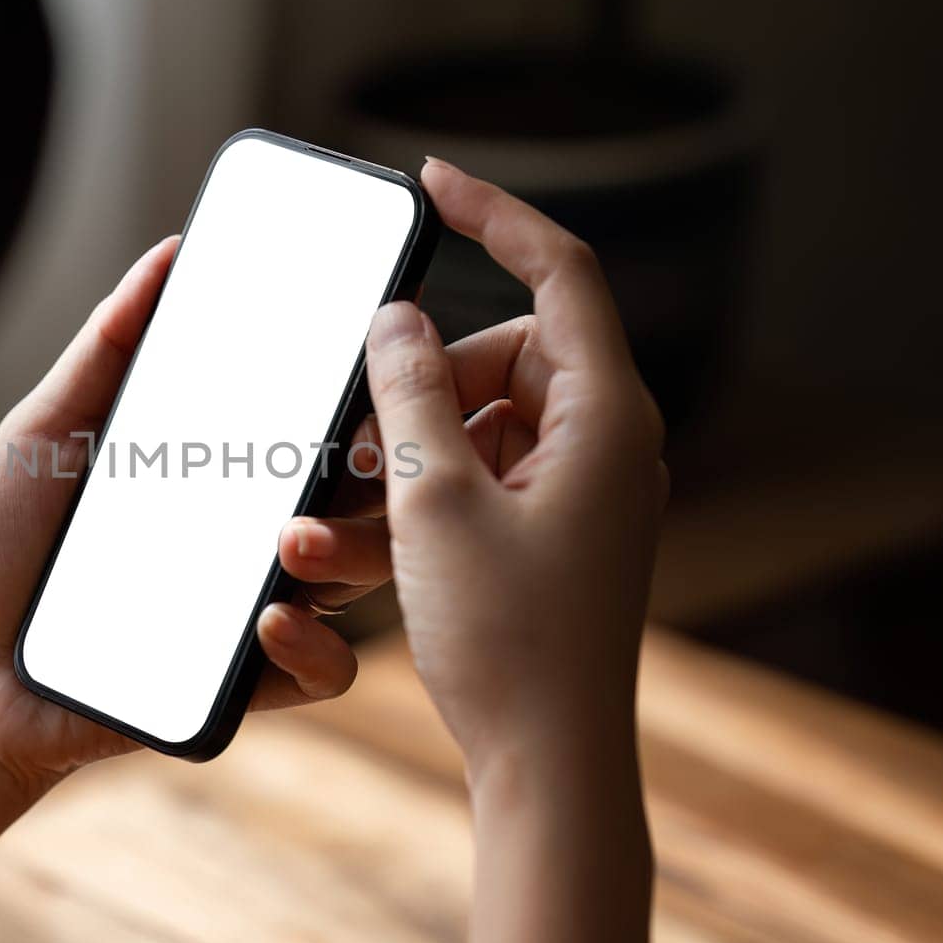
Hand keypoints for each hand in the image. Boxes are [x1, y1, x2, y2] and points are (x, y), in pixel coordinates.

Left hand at [0, 236, 358, 882]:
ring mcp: (251, 609)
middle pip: (357, 496)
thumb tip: (167, 257)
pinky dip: (315, 649)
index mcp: (215, 472)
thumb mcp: (43, 433)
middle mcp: (248, 535)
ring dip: (349, 552)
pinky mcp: (241, 684)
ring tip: (293, 539)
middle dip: (380, 466)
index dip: (360, 396)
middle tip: (368, 445)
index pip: (313, 426)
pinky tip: (269, 622)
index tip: (378, 358)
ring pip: (354, 578)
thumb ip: (105, 353)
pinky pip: (321, 671)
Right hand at [358, 157, 662, 942]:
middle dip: (417, 385)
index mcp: (603, 416)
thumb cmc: (507, 639)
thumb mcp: (435, 501)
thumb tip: (394, 320)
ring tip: (338, 515)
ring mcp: (578, 490)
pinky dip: (423, 497)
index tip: (430, 180)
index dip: (495, 215)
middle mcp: (602, 442)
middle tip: (359, 435)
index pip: (561, 272)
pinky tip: (364, 547)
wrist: (546, 762)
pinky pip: (479, 478)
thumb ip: (409, 394)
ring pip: (478, 423)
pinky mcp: (550, 531)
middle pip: (500, 356)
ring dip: (405, 455)